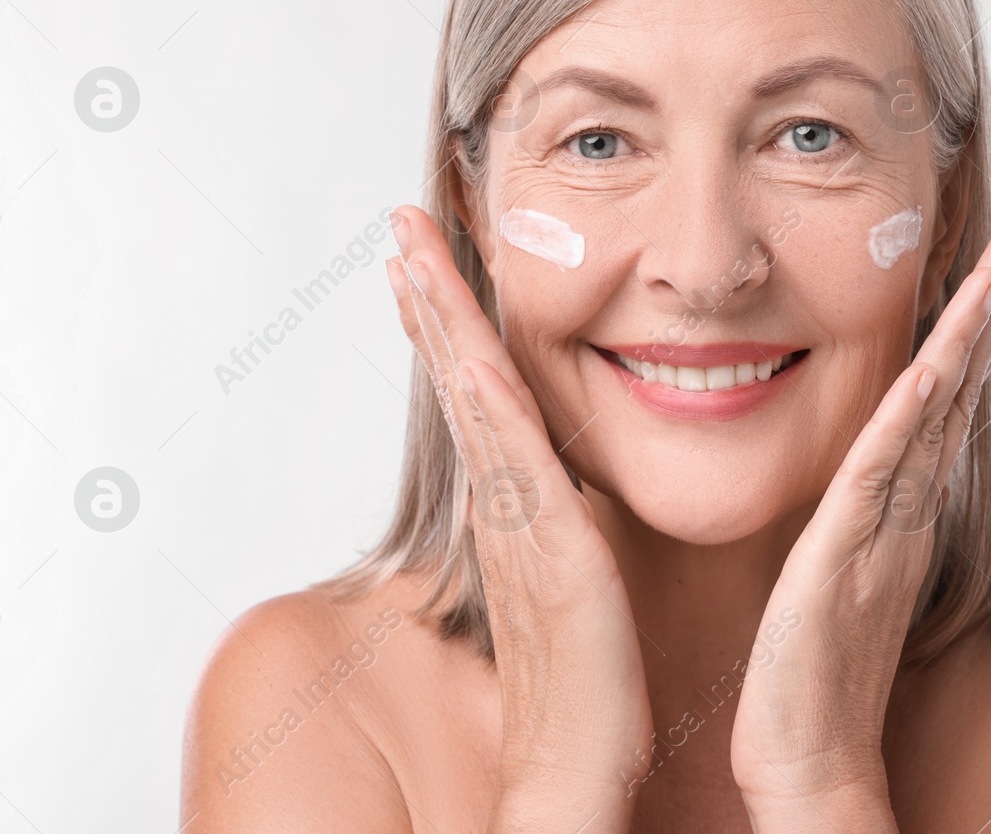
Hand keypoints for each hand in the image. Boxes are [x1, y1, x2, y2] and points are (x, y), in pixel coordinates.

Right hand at [385, 204, 654, 831]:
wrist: (578, 764)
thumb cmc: (588, 680)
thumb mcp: (578, 576)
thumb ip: (561, 523)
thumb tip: (544, 488)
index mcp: (519, 503)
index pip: (480, 392)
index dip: (451, 325)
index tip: (429, 262)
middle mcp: (506, 501)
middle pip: (459, 377)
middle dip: (430, 297)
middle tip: (402, 225)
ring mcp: (519, 520)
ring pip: (473, 398)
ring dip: (442, 321)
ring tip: (411, 251)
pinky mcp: (550, 548)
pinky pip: (512, 456)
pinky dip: (487, 398)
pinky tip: (471, 348)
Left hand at [728, 229, 990, 829]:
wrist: (807, 757)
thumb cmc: (813, 676)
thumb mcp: (835, 576)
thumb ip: (855, 523)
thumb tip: (862, 486)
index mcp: (898, 512)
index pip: (940, 406)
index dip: (970, 338)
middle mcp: (905, 511)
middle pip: (956, 393)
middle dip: (988, 315)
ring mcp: (883, 528)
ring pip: (933, 414)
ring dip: (968, 338)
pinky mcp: (845, 552)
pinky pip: (883, 469)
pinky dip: (911, 413)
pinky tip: (934, 363)